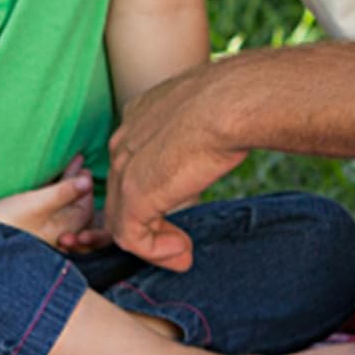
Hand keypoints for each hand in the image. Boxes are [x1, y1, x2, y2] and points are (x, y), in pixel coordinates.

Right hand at [0, 158, 102, 250]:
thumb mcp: (36, 203)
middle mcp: (57, 235)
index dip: (83, 184)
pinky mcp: (29, 231)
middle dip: (77, 187)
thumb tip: (88, 181)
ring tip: (64, 176)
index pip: (84, 207)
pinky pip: (50, 216)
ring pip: (63, 213)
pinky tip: (47, 192)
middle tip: (78, 165)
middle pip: (75, 210)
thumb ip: (63, 192)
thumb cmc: (6, 221)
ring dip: (65, 193)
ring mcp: (43, 235)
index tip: (81, 163)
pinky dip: (53, 201)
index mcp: (63, 229)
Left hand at [105, 60, 249, 270]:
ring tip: (183, 252)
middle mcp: (123, 141)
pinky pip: (130, 236)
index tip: (176, 212)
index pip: (130, 166)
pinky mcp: (134, 193)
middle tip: (179, 243)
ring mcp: (124, 167)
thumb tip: (214, 153)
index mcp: (139, 118)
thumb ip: (199, 137)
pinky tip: (183, 251)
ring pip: (121, 219)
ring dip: (152, 243)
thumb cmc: (235, 101)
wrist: (232, 102)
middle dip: (146, 225)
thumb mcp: (209, 118)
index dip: (150, 195)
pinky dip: (155, 252)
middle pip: (119, 194)